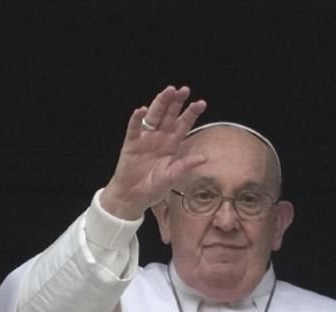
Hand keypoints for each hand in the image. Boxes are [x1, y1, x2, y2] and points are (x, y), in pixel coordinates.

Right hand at [99, 85, 207, 219]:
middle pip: (169, 115)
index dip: (191, 113)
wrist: (133, 197)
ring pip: (154, 116)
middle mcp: (160, 137)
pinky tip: (141, 110)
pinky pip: (134, 128)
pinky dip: (137, 119)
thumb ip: (185, 165)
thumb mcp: (172, 177)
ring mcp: (145, 138)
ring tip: (168, 92)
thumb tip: (203, 158)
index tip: (201, 103)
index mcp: (172, 144)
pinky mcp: (131, 143)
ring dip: (160, 103)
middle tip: (184, 90)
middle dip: (176, 102)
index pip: (183, 124)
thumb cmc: (153, 187)